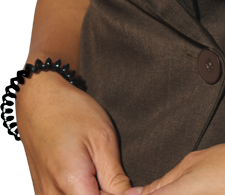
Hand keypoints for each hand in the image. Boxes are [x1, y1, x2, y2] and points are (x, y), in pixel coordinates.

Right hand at [15, 70, 131, 194]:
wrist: (39, 99)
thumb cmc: (70, 111)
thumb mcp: (103, 138)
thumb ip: (116, 177)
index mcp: (71, 182)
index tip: (125, 183)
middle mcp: (52, 194)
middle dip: (104, 193)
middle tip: (110, 171)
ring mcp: (44, 194)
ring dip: (91, 192)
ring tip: (97, 168)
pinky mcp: (42, 191)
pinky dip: (79, 190)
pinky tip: (86, 173)